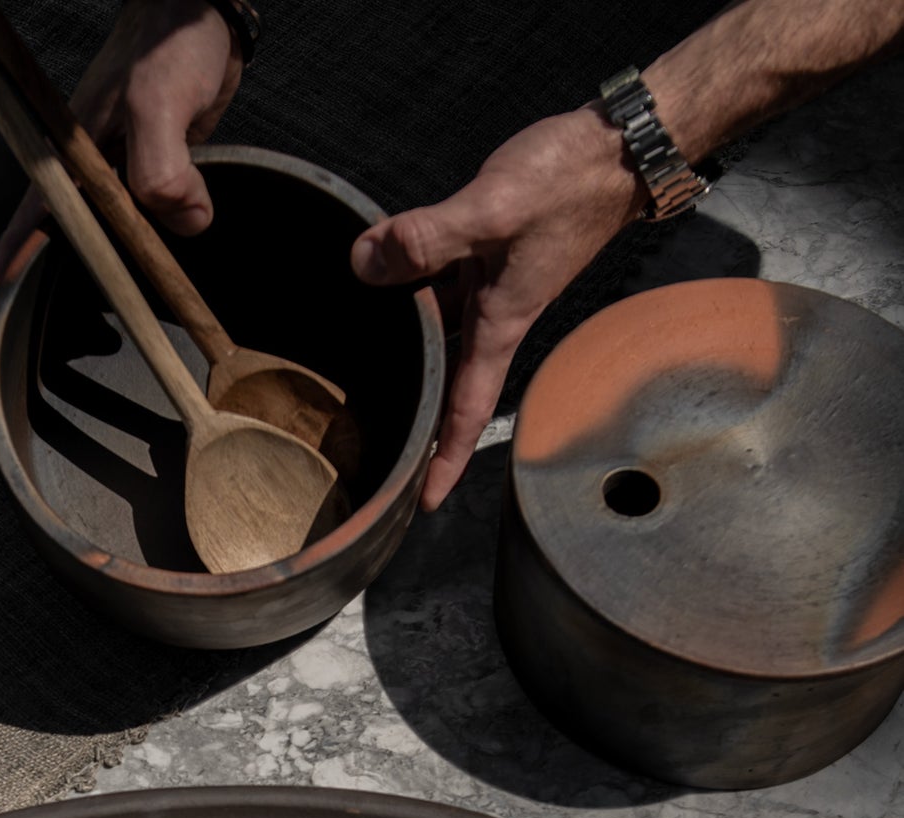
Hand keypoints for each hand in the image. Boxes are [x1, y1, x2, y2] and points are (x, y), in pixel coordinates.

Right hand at [0, 0, 241, 353]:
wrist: (202, 17)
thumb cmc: (170, 43)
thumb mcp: (159, 97)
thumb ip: (162, 160)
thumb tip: (181, 219)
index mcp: (67, 161)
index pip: (22, 234)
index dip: (0, 287)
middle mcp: (84, 178)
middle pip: (46, 254)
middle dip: (27, 307)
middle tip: (12, 358)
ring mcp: (115, 185)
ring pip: (93, 253)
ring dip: (89, 297)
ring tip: (85, 348)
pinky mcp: (147, 186)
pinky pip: (135, 239)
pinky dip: (134, 272)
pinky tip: (138, 300)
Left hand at [351, 105, 646, 510]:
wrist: (619, 147)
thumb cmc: (569, 181)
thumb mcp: (493, 208)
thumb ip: (427, 237)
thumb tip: (365, 263)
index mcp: (499, 324)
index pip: (465, 410)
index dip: (444, 461)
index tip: (423, 504)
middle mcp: (494, 317)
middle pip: (447, 384)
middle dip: (421, 421)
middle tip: (382, 454)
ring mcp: (493, 288)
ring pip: (440, 335)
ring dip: (411, 355)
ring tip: (365, 380)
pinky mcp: (491, 256)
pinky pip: (442, 290)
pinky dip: (414, 297)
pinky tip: (382, 287)